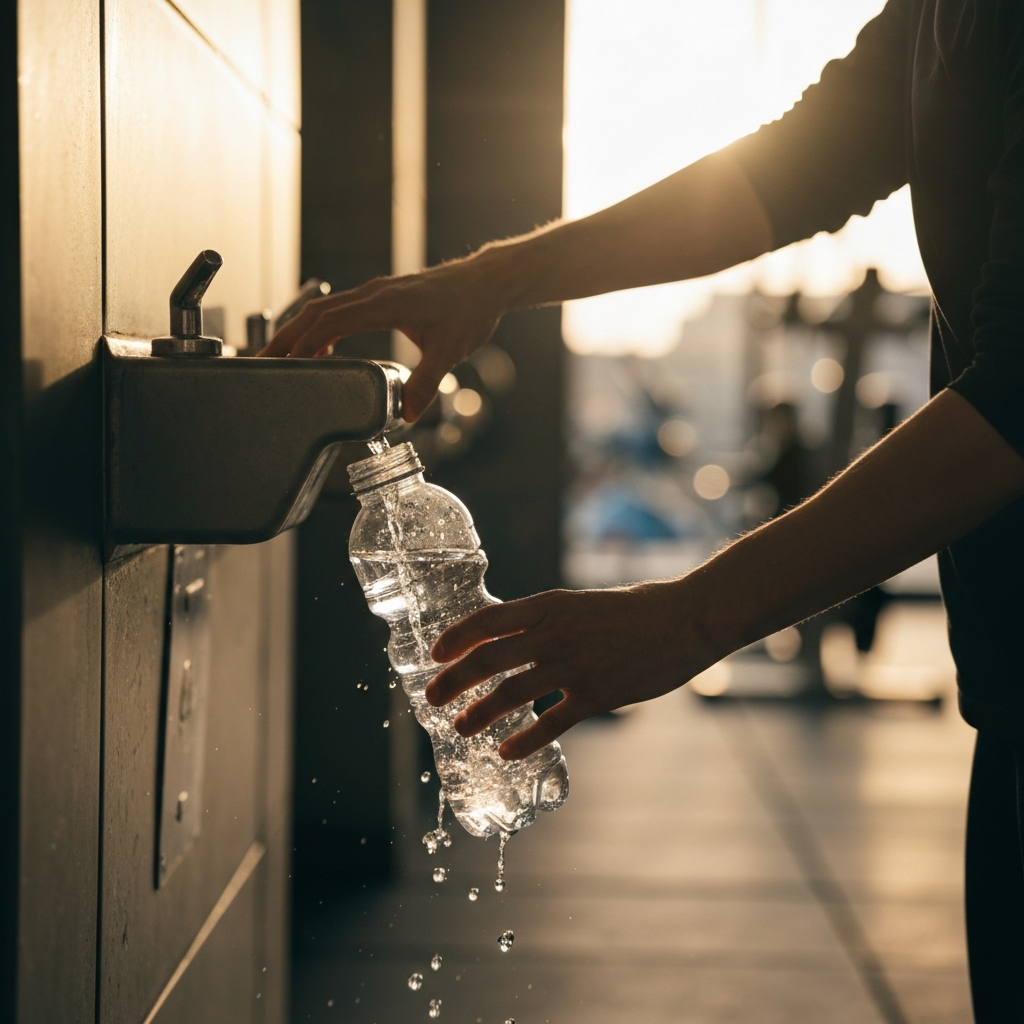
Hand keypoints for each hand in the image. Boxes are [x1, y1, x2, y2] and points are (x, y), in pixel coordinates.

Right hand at [259, 254, 509, 421]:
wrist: (486, 283)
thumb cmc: (470, 309)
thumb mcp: (449, 352)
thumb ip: (426, 384)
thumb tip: (407, 414)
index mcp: (384, 304)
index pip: (330, 321)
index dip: (303, 343)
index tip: (283, 365)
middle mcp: (375, 294)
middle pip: (316, 313)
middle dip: (286, 338)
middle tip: (261, 363)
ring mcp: (377, 293)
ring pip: (326, 309)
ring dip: (300, 331)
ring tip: (280, 357)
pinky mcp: (383, 297)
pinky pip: (342, 310)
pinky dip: (323, 328)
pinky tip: (320, 348)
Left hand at [424, 582, 712, 760]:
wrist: (687, 619)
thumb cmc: (639, 608)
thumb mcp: (584, 603)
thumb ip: (551, 621)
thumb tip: (517, 640)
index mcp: (550, 605)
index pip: (487, 620)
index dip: (455, 638)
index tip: (434, 654)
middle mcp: (554, 633)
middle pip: (487, 659)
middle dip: (452, 681)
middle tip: (431, 698)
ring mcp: (574, 666)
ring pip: (510, 695)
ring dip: (478, 714)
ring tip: (460, 728)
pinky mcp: (597, 696)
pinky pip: (549, 724)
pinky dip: (523, 741)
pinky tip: (506, 752)